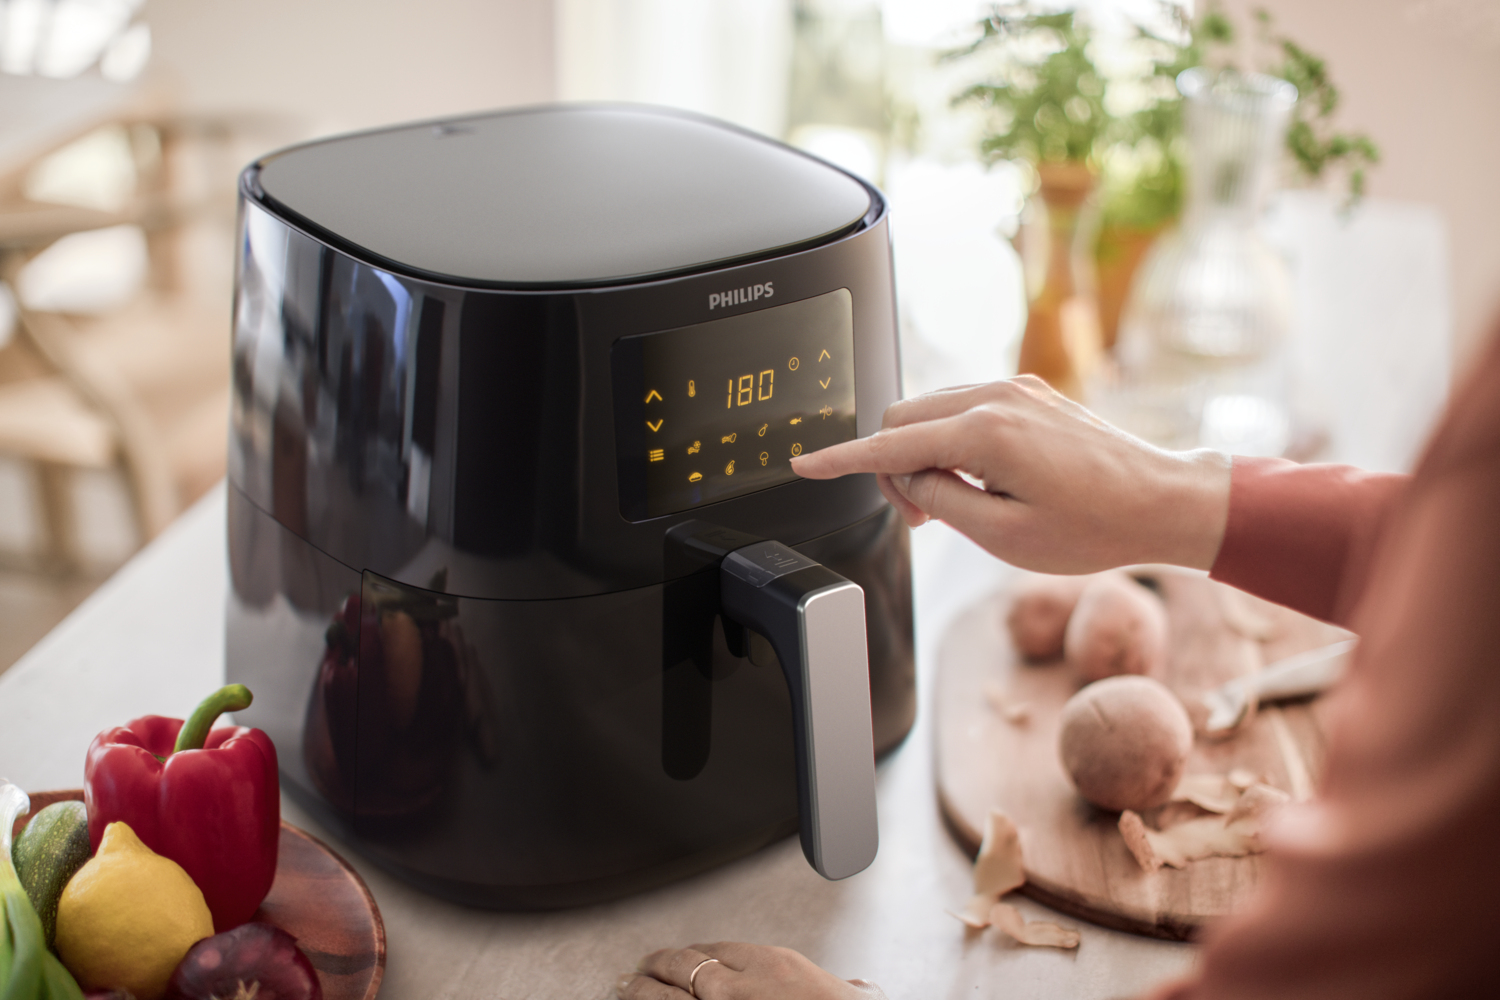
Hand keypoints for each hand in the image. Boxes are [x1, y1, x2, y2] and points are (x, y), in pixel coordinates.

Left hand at [617, 942, 887, 999]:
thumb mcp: (849, 997)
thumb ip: (849, 990)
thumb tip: (859, 989)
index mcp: (775, 965)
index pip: (722, 949)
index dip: (695, 952)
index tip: (683, 956)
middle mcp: (743, 982)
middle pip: (687, 962)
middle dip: (660, 964)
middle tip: (643, 967)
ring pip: (669, 989)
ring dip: (643, 987)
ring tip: (627, 986)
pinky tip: (635, 998)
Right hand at [790, 376, 1231, 573]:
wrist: (1163, 501)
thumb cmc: (1096, 527)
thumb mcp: (1004, 536)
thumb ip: (941, 501)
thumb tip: (910, 479)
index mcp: (985, 433)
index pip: (889, 445)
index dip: (840, 460)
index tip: (804, 465)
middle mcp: (995, 397)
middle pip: (901, 418)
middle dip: (893, 466)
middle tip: (925, 515)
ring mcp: (1014, 389)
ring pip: (929, 410)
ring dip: (922, 453)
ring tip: (959, 501)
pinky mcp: (1028, 392)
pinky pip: (961, 406)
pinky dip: (950, 439)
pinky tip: (977, 477)